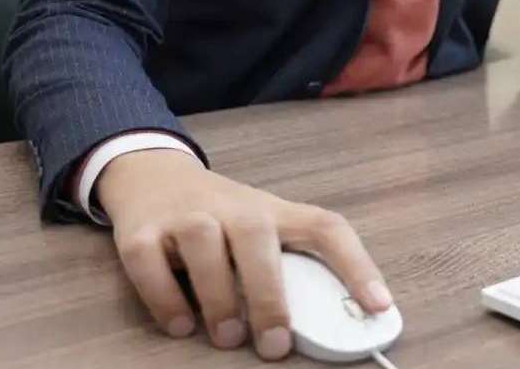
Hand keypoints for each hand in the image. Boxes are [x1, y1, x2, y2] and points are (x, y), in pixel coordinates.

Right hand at [95, 149, 392, 358]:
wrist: (154, 175)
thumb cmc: (221, 216)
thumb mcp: (260, 227)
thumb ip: (285, 266)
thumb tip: (321, 325)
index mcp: (274, 210)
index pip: (325, 227)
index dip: (357, 265)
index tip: (378, 305)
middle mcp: (233, 207)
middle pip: (257, 237)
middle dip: (268, 294)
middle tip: (275, 344)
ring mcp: (185, 215)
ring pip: (204, 244)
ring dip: (218, 296)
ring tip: (228, 337)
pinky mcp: (141, 231)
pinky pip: (151, 262)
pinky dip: (165, 297)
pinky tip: (181, 325)